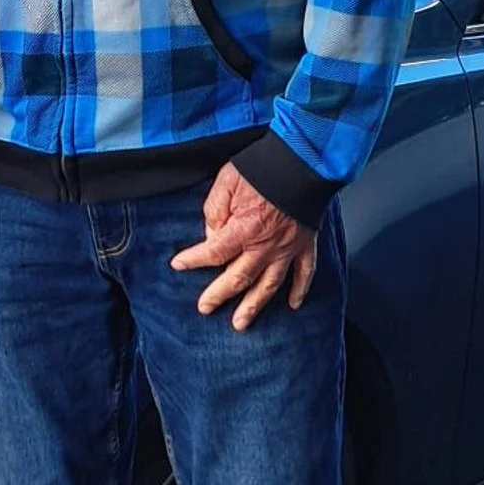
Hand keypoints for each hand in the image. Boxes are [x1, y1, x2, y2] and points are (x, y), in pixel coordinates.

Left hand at [170, 163, 316, 330]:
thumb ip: (215, 210)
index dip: (193, 260)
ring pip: (268, 286)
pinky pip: (304, 274)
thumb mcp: (227, 181)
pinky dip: (300, 291)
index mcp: (243, 230)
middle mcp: (265, 246)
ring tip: (240, 323)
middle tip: (204, 308)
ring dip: (253, 306)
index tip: (178, 265)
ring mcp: (287, 249)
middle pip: (238, 278)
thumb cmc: (264, 168)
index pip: (213, 252)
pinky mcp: (305, 244)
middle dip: (218, 295)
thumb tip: (212, 235)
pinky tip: (293, 305)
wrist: (303, 160)